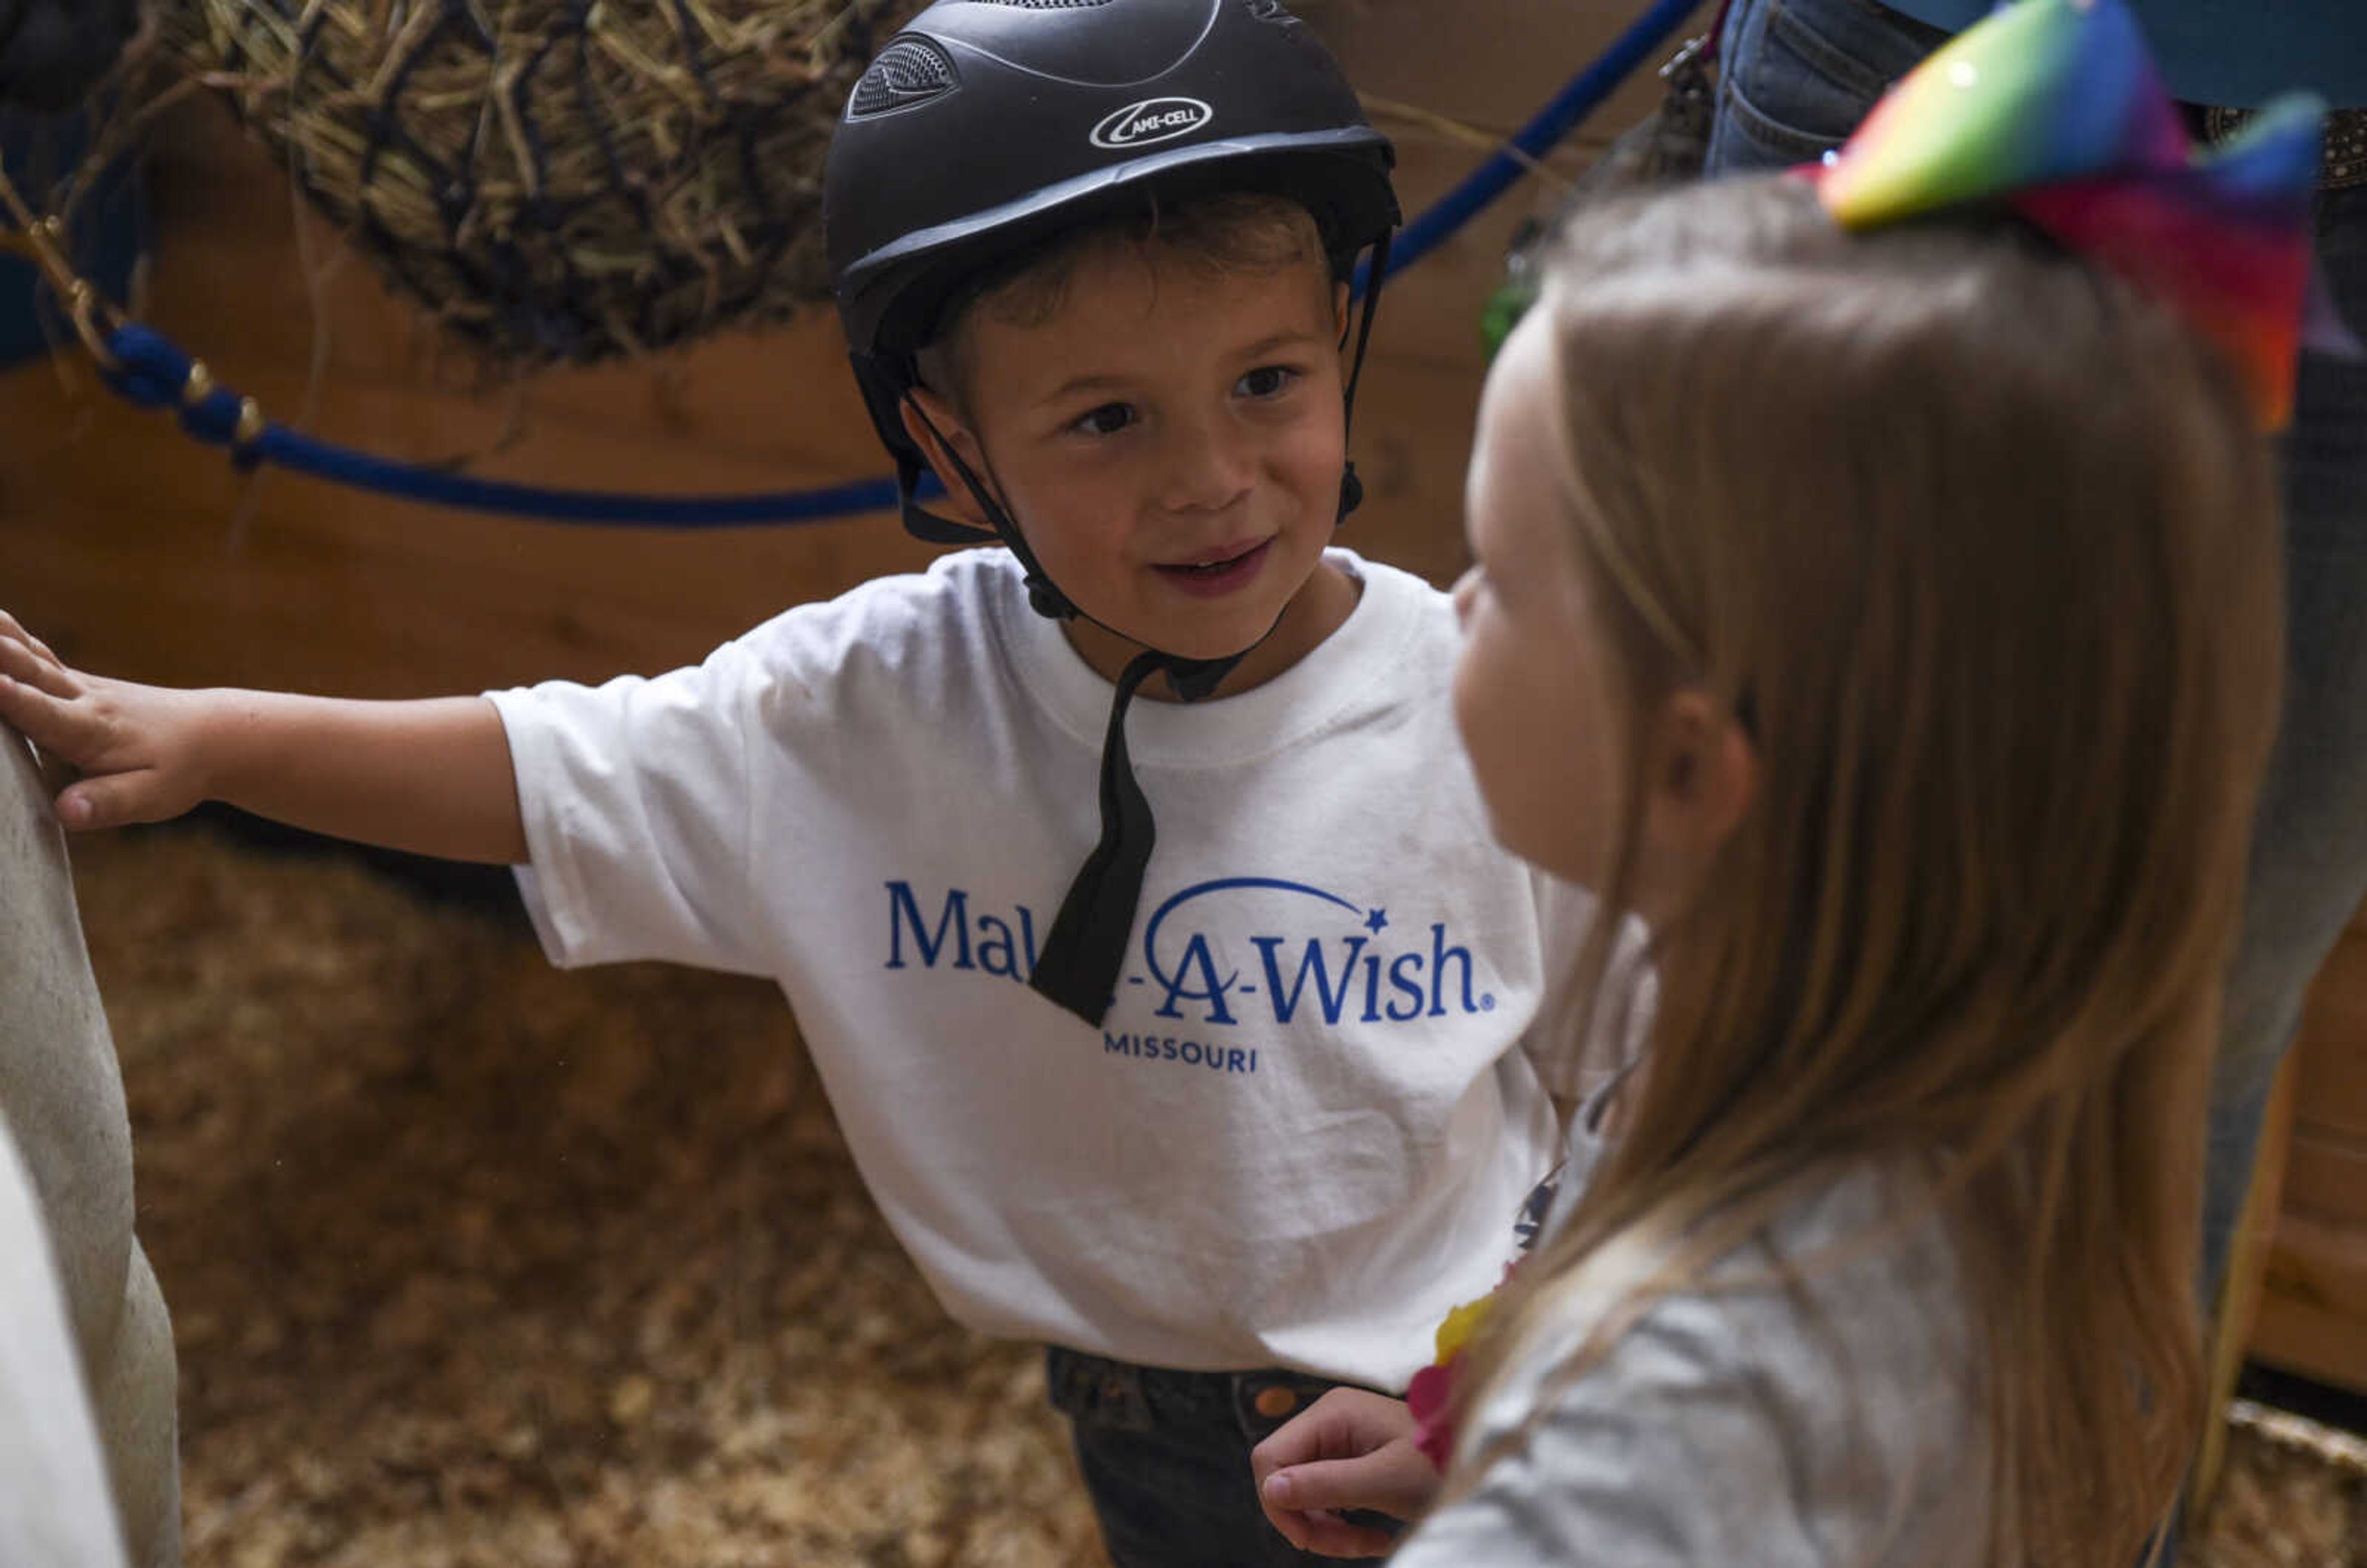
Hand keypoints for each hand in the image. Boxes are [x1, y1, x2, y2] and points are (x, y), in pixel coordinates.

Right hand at [0, 611, 212, 828]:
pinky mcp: (78, 682)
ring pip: (34, 657)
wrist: (212, 735)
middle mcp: (83, 700)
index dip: (14, 700)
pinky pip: (40, 655)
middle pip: (32, 673)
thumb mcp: (151, 797)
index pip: (46, 713)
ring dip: (1, 637)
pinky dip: (12, 637)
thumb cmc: (181, 769)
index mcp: (93, 731)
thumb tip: (67, 811)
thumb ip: (107, 803)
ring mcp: (80, 686)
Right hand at [1251, 1388, 1438, 1557]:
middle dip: (1308, 1520)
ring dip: (1326, 1528)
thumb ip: (1327, 1483)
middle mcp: (1328, 1422)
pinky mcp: (1350, 1462)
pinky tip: (1371, 1534)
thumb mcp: (1386, 1480)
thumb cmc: (1441, 1463)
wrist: (1481, 1461)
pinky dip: (1340, 1524)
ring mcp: (1338, 1441)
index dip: (1279, 1502)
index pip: (1270, 1457)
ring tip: (1368, 1542)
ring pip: (1302, 1494)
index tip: (1309, 1539)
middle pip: (1284, 1478)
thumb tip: (1271, 1490)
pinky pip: (1324, 1498)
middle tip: (1350, 1546)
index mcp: (1331, 1414)